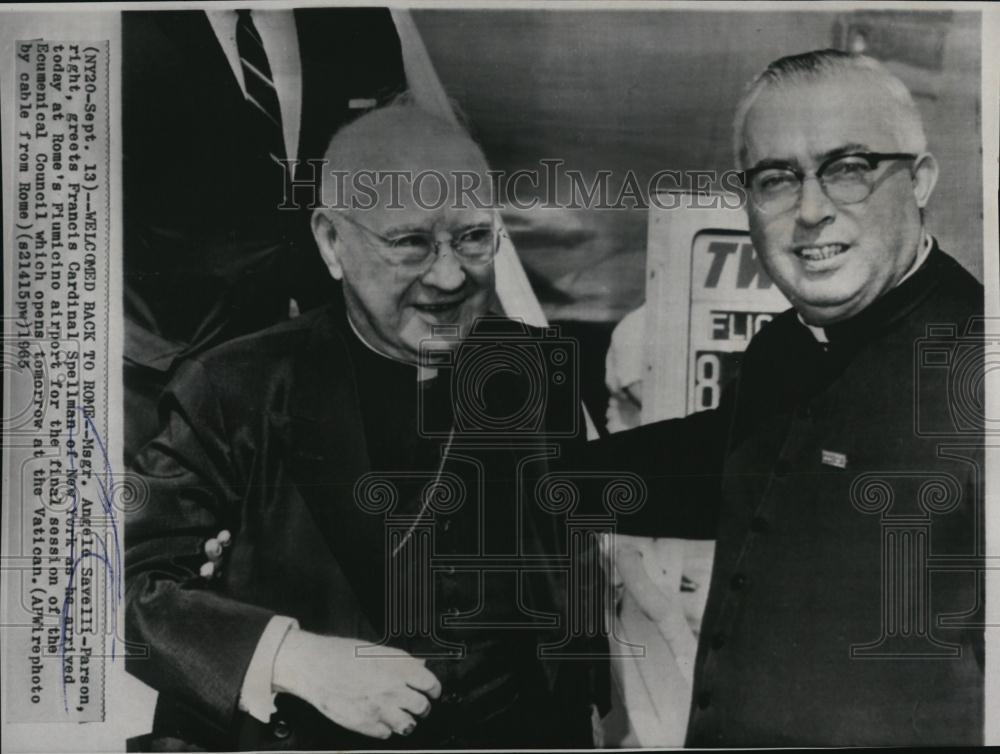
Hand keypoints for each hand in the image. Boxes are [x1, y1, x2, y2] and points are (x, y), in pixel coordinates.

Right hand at [272, 629, 440, 738]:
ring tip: (401, 715)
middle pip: (422, 707)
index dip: (433, 689)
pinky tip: (379, 719)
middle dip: (422, 706)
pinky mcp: (364, 724)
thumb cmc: (341, 653)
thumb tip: (419, 665)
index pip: (430, 684)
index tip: (432, 691)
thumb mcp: (376, 649)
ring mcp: (379, 709)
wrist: (314, 666)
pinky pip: (386, 734)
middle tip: (417, 704)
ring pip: (408, 725)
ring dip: (406, 721)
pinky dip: (385, 729)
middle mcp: (392, 689)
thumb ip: (401, 660)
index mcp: (398, 667)